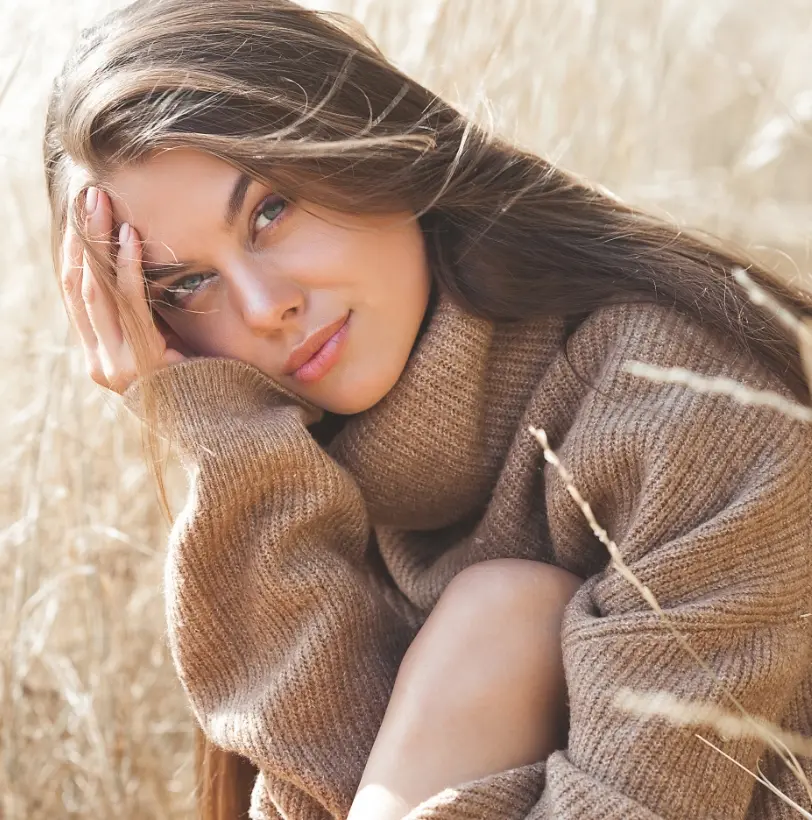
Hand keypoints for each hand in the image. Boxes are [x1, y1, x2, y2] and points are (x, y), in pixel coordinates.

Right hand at [60, 187, 185, 393]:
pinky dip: (130, 268)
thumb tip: (136, 267)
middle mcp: (100, 362)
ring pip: (96, 291)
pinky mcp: (139, 364)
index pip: (76, 295)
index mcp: (102, 355)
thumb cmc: (205, 379)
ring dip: (99, 242)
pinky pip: (130, 306)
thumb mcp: (168, 340)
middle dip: (82, 238)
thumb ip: (146, 315)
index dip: (76, 252)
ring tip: (103, 203)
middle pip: (79, 286)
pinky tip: (131, 238)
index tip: (82, 213)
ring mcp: (115, 366)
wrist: (228, 423)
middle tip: (89, 195)